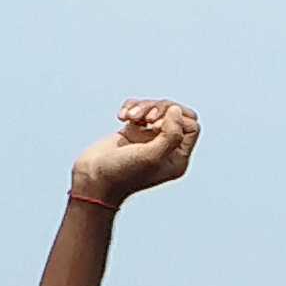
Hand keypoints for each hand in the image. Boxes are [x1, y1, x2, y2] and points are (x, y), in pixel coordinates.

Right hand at [69, 98, 199, 211]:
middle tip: (144, 119)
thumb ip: (171, 135)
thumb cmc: (122, 173)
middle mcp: (166, 148)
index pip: (191, 126)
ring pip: (157, 108)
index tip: (155, 127)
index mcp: (177, 158)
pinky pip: (139, 108)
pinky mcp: (133, 131)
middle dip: (160, 108)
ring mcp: (149, 139)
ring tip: (129, 117)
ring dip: (143, 107)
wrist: (93, 179)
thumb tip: (176, 110)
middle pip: (176, 113)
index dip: (176, 119)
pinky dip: (131, 107)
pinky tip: (121, 117)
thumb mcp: (151, 157)